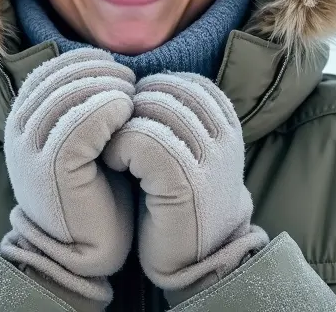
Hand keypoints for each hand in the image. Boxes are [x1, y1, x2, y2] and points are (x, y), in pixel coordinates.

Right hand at [0, 48, 137, 304]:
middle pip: (59, 76)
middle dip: (99, 71)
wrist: (84, 252)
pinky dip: (105, 108)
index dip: (88, 63)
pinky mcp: (52, 168)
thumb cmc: (96, 193)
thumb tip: (105, 62)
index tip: (119, 72)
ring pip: (69, 92)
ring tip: (132, 96)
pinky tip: (126, 112)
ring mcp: (31, 150)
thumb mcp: (84, 141)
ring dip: (106, 86)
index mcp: (23, 120)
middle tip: (130, 82)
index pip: (52, 69)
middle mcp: (19, 131)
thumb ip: (82, 105)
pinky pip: (78, 121)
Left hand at [102, 72, 268, 295]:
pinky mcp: (188, 181)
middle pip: (161, 90)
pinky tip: (112, 163)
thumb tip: (127, 77)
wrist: (195, 258)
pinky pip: (143, 140)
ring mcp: (210, 156)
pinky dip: (119, 148)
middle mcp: (223, 131)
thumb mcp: (180, 143)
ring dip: (120, 128)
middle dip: (129, 111)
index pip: (173, 80)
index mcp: (222, 117)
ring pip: (151, 109)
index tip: (132, 128)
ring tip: (114, 152)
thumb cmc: (175, 197)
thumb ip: (168, 110)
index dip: (142, 98)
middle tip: (117, 141)